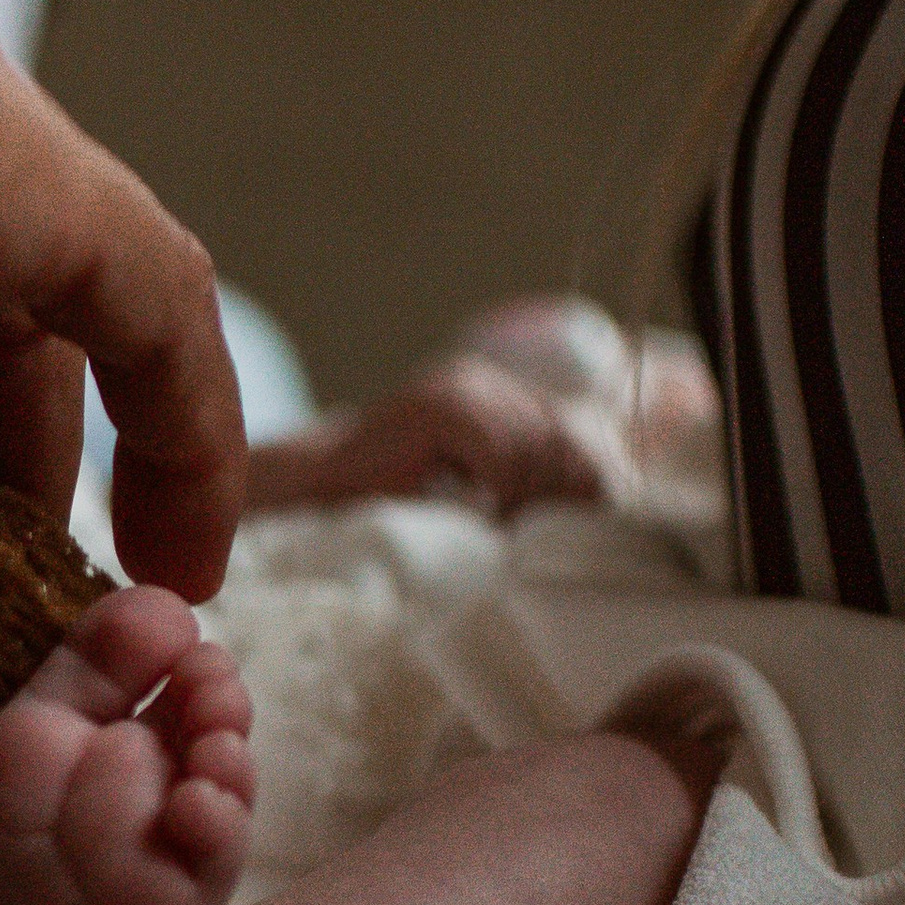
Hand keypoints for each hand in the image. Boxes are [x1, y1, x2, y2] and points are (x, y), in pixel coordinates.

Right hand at [242, 353, 601, 520]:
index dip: (578, 470)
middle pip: (552, 431)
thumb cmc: (388, 492)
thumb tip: (587, 491)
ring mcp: (455, 388)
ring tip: (512, 528)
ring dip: (529, 495)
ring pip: (529, 445)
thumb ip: (512, 468)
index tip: (581, 515)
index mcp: (484, 385)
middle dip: (560, 485)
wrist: (317, 484)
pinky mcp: (438, 411)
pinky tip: (488, 517)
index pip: (558, 422)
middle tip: (553, 528)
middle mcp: (474, 376)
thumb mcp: (464, 474)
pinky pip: (499, 456)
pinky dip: (502, 494)